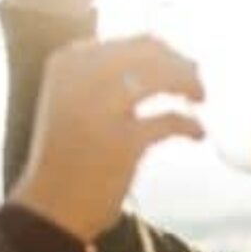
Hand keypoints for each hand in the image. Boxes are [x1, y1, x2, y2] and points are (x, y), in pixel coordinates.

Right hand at [9, 35, 204, 241]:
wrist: (50, 209)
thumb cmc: (66, 160)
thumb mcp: (73, 104)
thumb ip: (102, 79)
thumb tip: (157, 62)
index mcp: (68, 63)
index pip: (130, 42)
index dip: (164, 53)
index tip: (179, 65)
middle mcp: (82, 75)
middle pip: (151, 52)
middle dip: (181, 64)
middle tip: (196, 84)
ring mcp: (103, 106)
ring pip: (163, 76)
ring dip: (189, 84)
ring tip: (200, 99)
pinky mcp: (125, 141)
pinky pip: (171, 120)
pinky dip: (191, 125)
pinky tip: (198, 134)